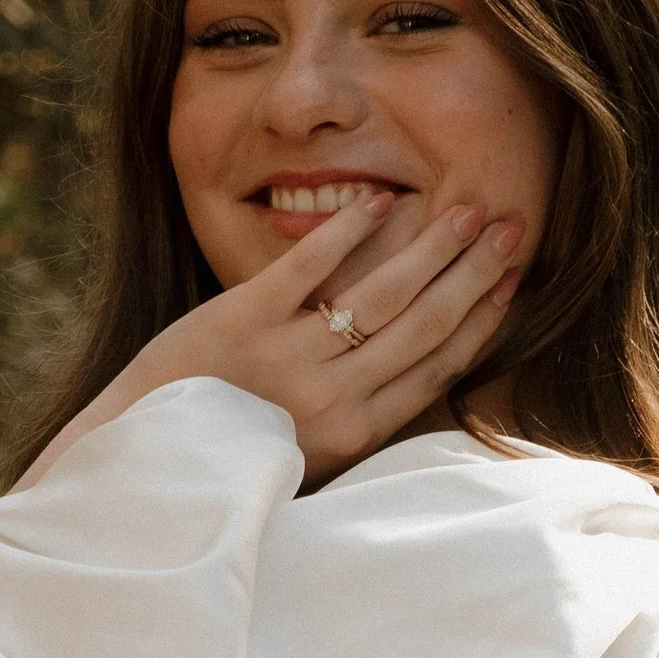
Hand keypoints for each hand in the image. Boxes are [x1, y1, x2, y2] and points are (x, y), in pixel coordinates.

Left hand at [19, 196, 524, 486]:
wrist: (145, 455)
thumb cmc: (230, 449)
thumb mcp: (308, 450)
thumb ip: (360, 411)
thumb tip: (422, 361)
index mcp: (354, 434)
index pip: (439, 366)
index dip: (483, 318)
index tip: (513, 278)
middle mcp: (329, 399)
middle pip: (425, 324)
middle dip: (474, 271)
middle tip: (508, 225)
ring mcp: (287, 357)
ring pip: (382, 293)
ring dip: (431, 246)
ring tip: (464, 208)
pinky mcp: (242, 320)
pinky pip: (308, 266)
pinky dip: (348, 230)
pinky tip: (379, 201)